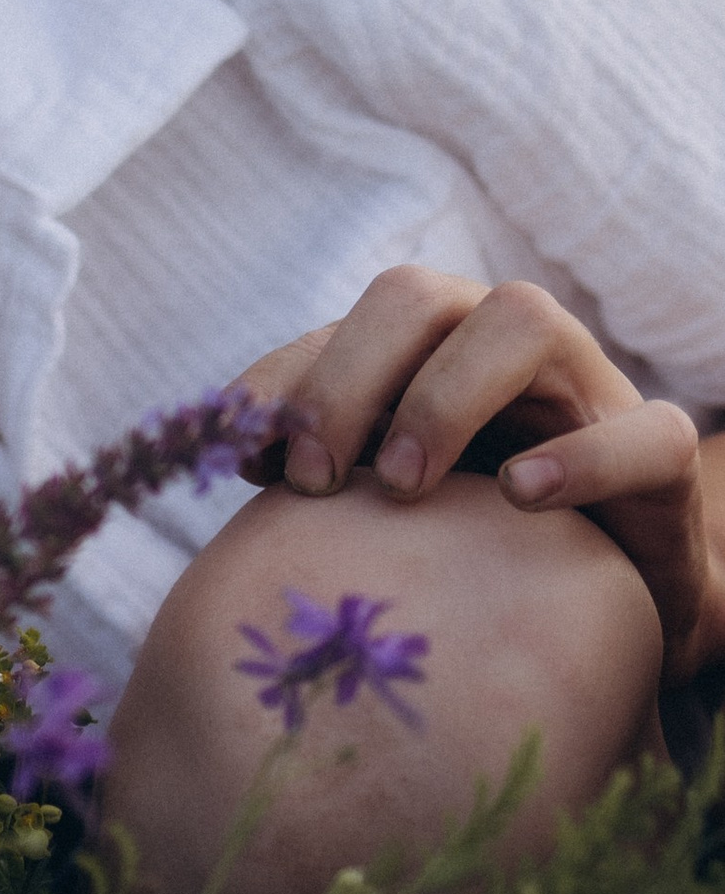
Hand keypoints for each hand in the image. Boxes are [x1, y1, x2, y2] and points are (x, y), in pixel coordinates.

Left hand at [236, 268, 721, 680]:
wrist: (617, 597)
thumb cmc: (481, 537)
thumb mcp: (396, 496)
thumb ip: (328, 461)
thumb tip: (234, 455)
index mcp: (429, 347)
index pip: (342, 327)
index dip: (284, 380)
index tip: (240, 455)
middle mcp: (501, 343)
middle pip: (415, 296)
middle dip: (348, 376)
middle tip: (312, 476)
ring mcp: (587, 385)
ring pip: (522, 318)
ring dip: (445, 394)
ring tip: (403, 485)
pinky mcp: (659, 455)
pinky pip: (642, 430)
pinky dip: (578, 457)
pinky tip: (520, 497)